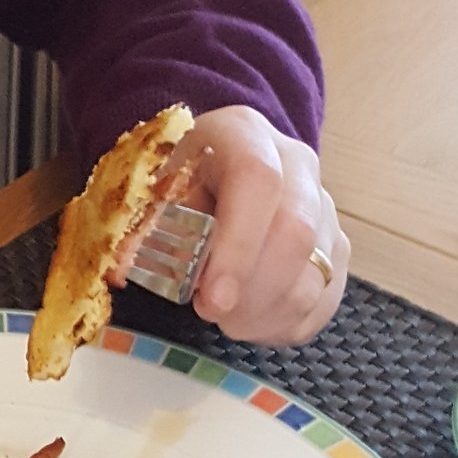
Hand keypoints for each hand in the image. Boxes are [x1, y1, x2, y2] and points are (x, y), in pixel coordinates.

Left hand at [161, 105, 348, 345]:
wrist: (215, 166)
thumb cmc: (178, 180)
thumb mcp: (151, 187)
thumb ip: (142, 226)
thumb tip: (122, 269)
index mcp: (244, 134)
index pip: (257, 182)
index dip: (238, 247)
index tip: (211, 300)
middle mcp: (297, 164)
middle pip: (296, 232)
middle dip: (251, 292)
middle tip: (211, 314)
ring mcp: (325, 206)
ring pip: (316, 274)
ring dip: (266, 313)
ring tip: (226, 318)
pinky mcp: (335, 247)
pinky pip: (324, 300)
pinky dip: (285, 323)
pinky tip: (251, 320)